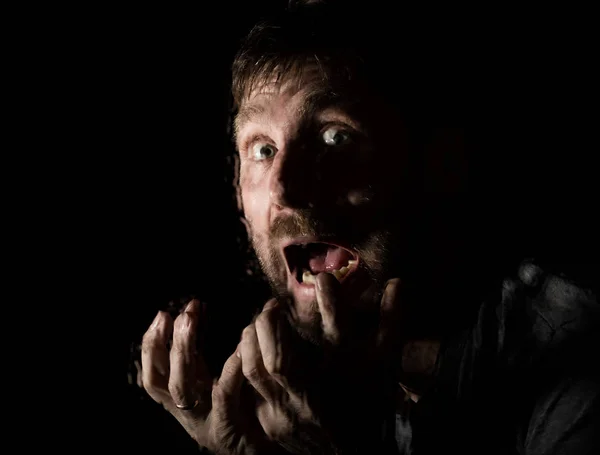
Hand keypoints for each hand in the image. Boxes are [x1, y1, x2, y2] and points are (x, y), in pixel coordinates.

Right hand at [141, 300, 275, 454]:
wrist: (263, 451)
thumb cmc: (245, 412)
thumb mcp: (215, 382)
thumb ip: (201, 357)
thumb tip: (193, 311)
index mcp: (183, 402)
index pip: (153, 375)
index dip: (151, 346)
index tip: (161, 314)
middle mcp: (187, 414)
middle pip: (160, 381)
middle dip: (166, 343)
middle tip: (182, 313)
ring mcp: (205, 423)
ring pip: (181, 389)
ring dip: (183, 352)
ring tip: (192, 322)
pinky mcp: (228, 431)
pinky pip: (223, 398)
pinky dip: (228, 373)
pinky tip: (238, 350)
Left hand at [239, 274, 403, 453]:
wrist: (359, 452)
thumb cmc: (372, 402)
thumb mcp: (385, 362)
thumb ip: (391, 322)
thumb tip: (397, 283)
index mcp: (346, 378)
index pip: (337, 333)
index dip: (330, 303)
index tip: (323, 279)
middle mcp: (314, 398)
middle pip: (278, 358)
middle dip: (270, 323)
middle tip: (272, 305)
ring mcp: (288, 415)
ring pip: (254, 370)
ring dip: (252, 340)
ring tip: (259, 324)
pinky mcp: (271, 424)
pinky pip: (248, 389)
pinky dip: (247, 364)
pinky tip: (253, 350)